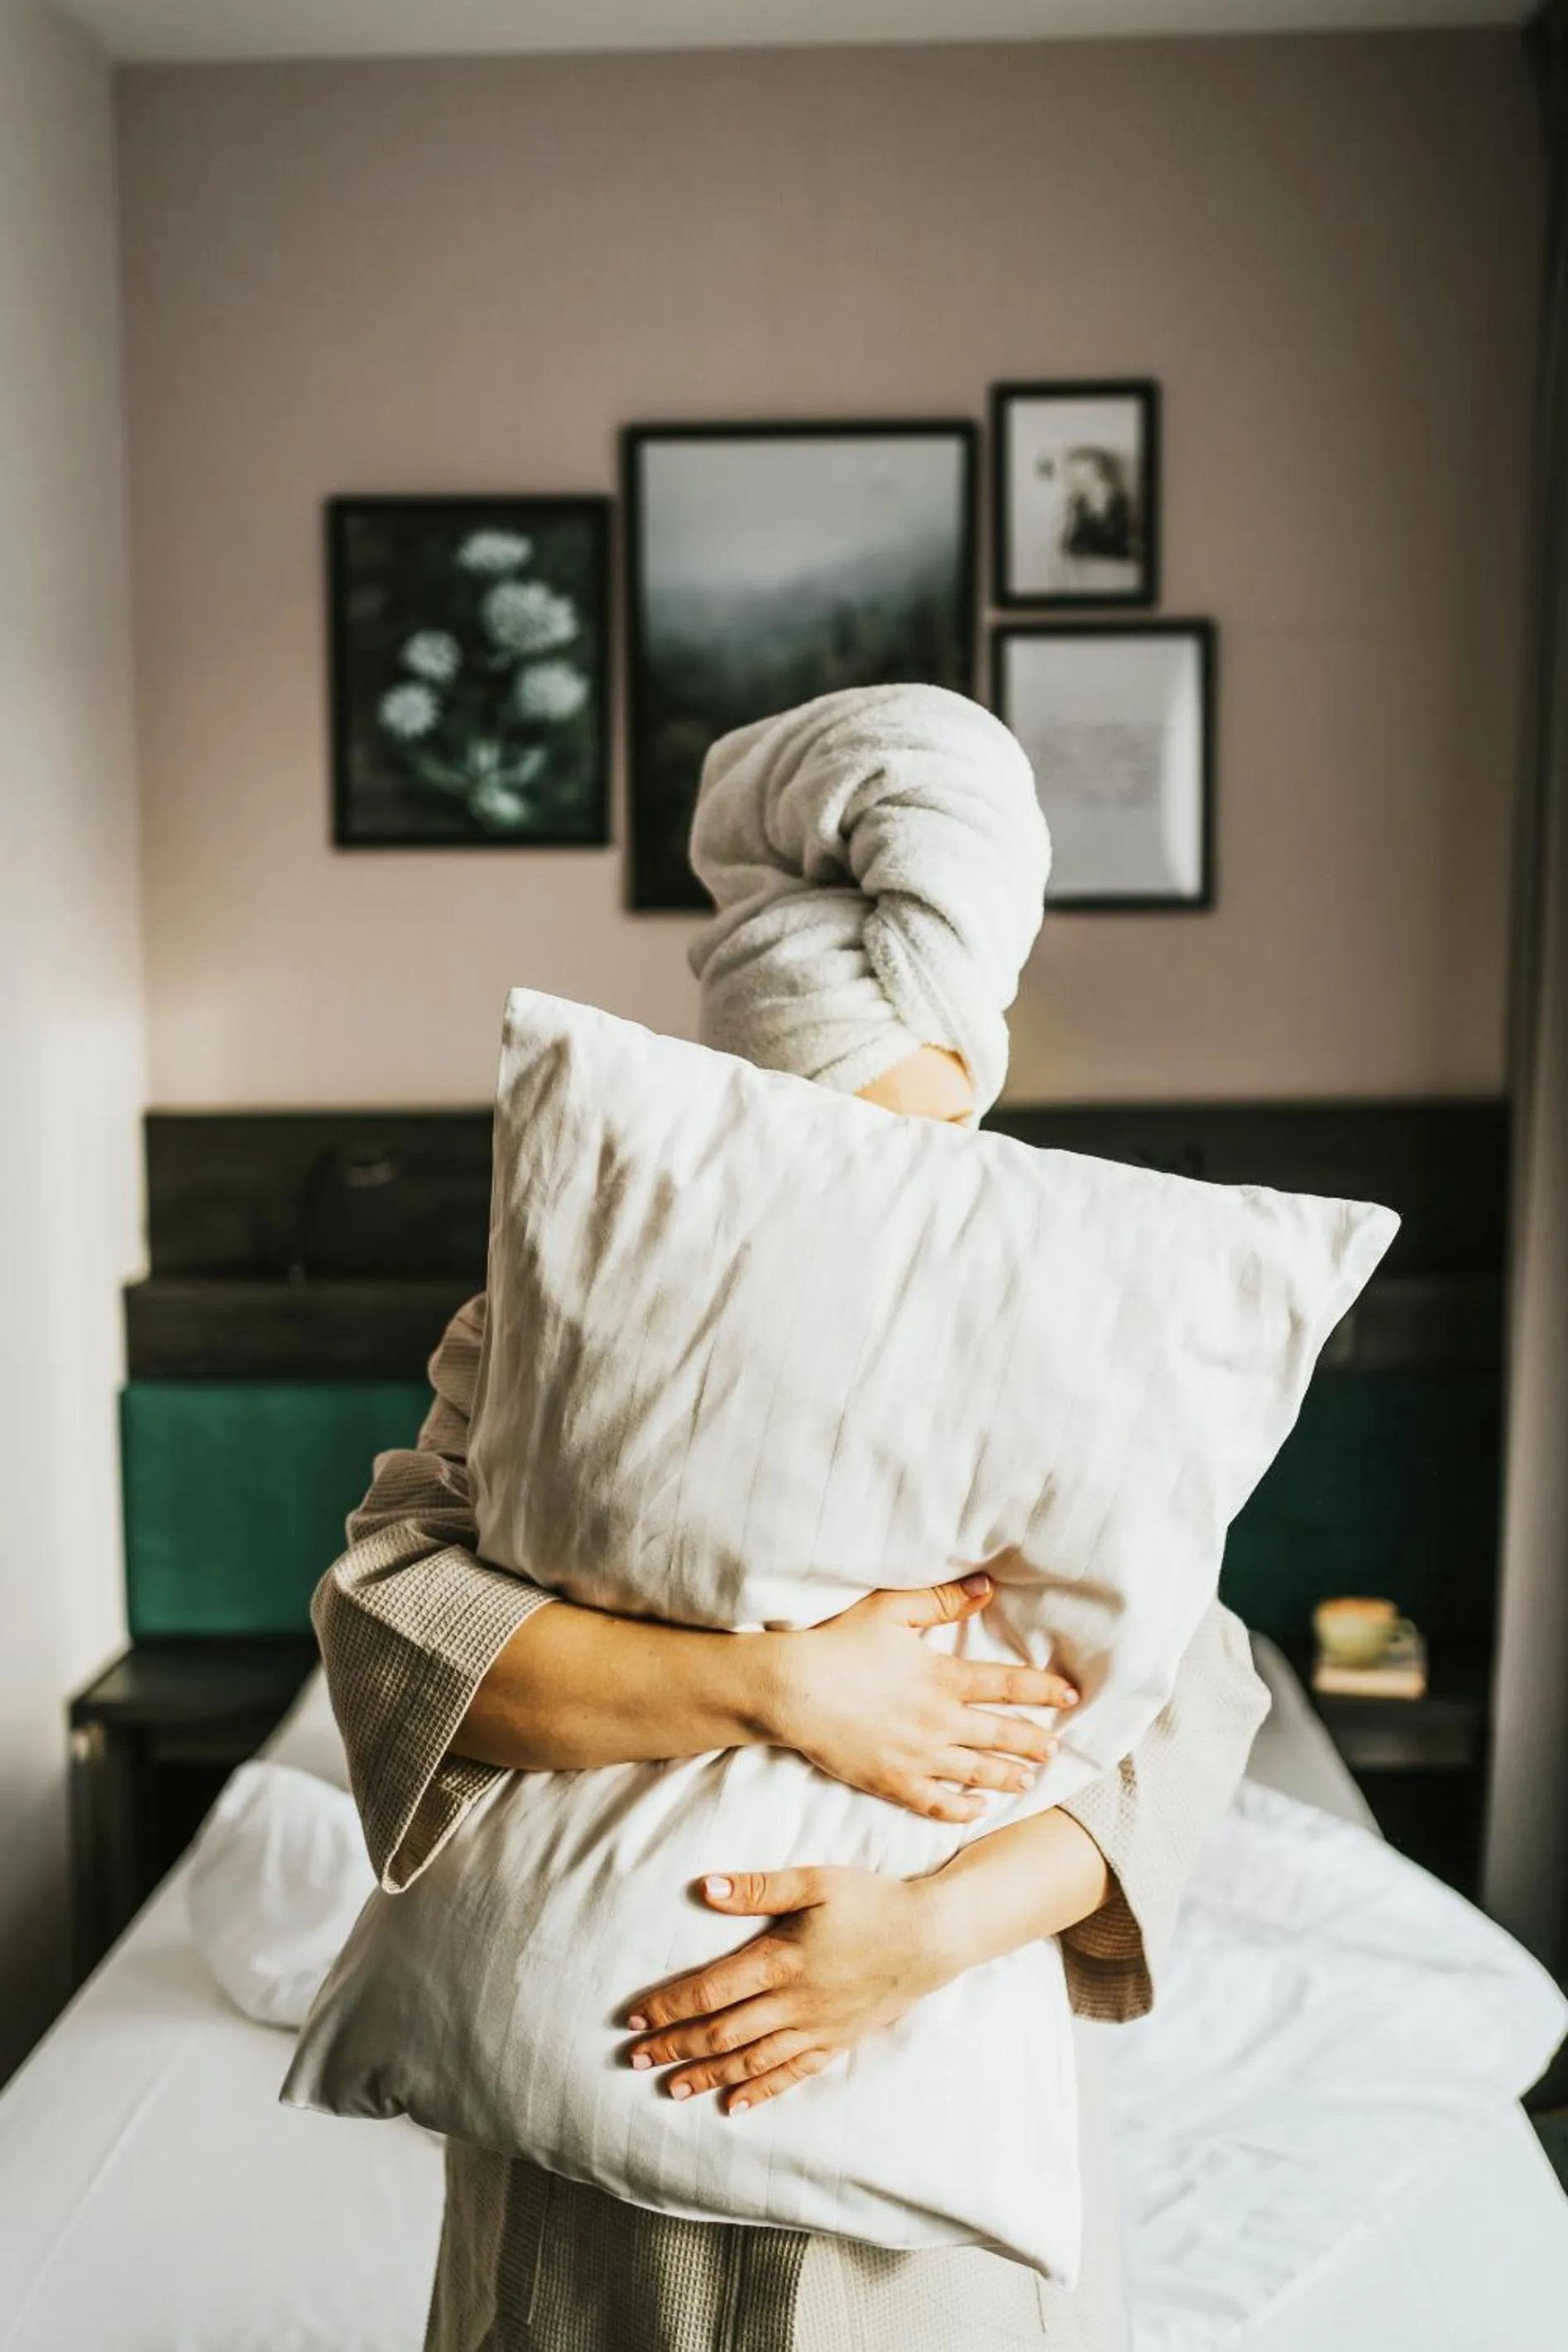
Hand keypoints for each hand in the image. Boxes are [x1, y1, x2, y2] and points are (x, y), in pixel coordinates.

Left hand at [622, 1809, 1114, 2118]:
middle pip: (721, 2033)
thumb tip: (703, 1888)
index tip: (632, 2018)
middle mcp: (793, 2003)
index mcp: (780, 1960)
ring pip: (750, 2060)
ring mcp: (816, 2028)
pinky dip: (759, 2091)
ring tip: (669, 2088)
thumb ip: (757, 1888)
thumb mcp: (815, 1881)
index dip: (668, 2007)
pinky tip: (732, 2105)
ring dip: (705, 2074)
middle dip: (674, 2047)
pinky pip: (791, 2074)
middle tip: (633, 2060)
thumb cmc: (871, 1900)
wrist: (932, 1936)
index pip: (710, 1991)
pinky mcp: (836, 2041)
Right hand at [765, 1573, 1077, 1823]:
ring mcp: (917, 1757)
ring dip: (1008, 1777)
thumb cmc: (838, 1643)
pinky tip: (977, 1809)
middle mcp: (938, 1722)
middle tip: (1056, 1749)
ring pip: (976, 1773)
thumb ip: (941, 1602)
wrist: (792, 1690)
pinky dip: (962, 1809)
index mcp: (942, 1678)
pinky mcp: (892, 1783)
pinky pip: (937, 1803)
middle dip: (1033, 1742)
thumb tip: (986, 1589)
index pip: (1006, 1686)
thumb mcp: (890, 1610)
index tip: (1069, 1697)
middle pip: (1000, 1735)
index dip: (1042, 1691)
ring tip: (1028, 1780)